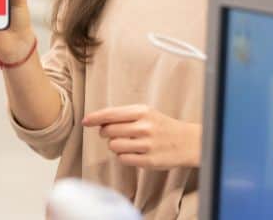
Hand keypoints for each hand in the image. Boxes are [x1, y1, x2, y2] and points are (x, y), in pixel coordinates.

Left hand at [82, 105, 200, 169]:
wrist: (187, 142)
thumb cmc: (161, 126)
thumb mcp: (146, 113)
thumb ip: (123, 115)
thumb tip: (98, 122)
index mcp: (142, 111)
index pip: (111, 114)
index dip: (95, 118)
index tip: (85, 121)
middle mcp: (144, 127)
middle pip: (108, 131)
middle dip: (106, 133)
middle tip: (113, 133)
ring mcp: (146, 145)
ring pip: (113, 146)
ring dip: (115, 146)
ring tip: (126, 143)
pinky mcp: (149, 161)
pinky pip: (123, 159)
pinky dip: (123, 156)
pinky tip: (133, 152)